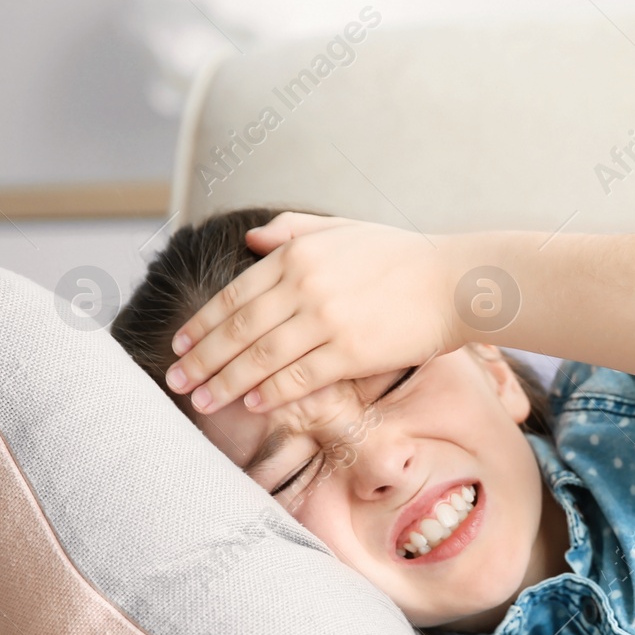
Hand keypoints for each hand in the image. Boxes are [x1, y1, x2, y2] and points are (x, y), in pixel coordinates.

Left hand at [164, 212, 463, 413]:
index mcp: (298, 254)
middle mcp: (304, 285)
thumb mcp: (344, 229)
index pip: (235, 295)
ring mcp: (327, 320)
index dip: (203, 324)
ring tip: (202, 402)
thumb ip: (294, 231)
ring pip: (261, 358)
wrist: (456, 281)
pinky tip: (251, 405)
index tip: (180, 346)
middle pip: (238, 329)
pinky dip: (270, 393)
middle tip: (178, 382)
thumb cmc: (404, 256)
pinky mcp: (352, 351)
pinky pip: (299, 377)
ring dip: (226, 383)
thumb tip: (249, 241)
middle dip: (202, 359)